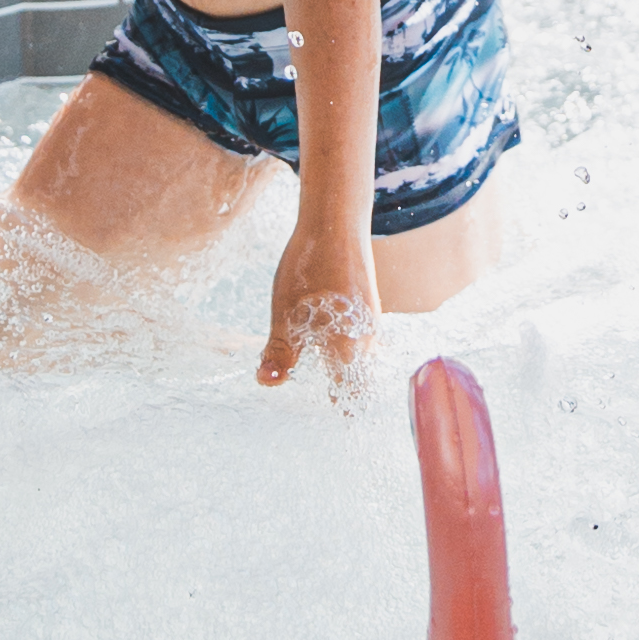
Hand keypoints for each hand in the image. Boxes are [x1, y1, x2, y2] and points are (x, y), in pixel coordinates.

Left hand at [258, 227, 379, 393]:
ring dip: (349, 371)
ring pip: (364, 357)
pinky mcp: (366, 304)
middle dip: (348, 392)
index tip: (337, 419)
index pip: (353, 390)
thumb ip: (279, 351)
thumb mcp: (285, 311)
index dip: (345, 406)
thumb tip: (267, 383)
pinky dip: (350, 350)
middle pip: (363, 376)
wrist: (336, 220)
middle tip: (333, 406)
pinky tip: (333, 345)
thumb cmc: (311, 264)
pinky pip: (363, 338)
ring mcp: (370, 319)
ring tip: (333, 381)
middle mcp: (367, 336)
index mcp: (350, 344)